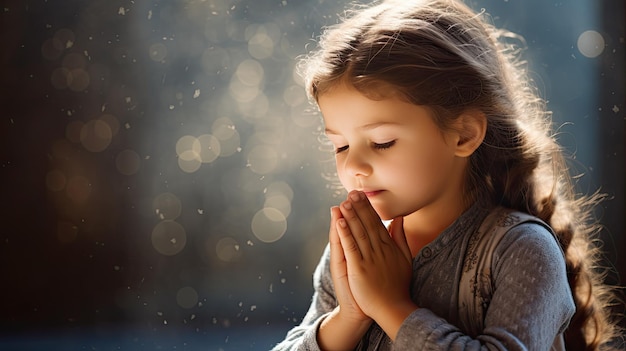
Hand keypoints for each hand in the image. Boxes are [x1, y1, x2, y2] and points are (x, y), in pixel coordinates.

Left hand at [336, 190, 415, 338]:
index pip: (376, 223)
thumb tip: (398, 219)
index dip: (368, 208)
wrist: (392, 308)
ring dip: (351, 216)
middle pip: (367, 224)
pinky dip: (345, 234)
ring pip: (358, 232)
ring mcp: (369, 259)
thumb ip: (400, 237)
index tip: (361, 195)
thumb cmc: (397, 285)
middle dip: (359, 207)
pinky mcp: (359, 268)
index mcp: (388, 247)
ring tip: (344, 202)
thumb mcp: (404, 258)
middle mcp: (379, 250)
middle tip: (352, 191)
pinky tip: (340, 222)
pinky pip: (351, 248)